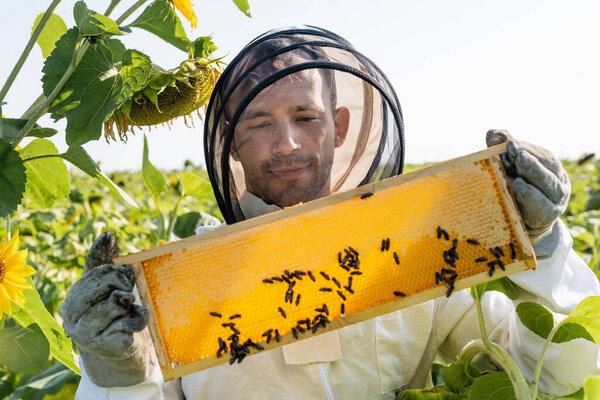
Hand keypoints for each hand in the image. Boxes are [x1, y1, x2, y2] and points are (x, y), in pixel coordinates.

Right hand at [61, 232, 153, 386]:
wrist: (119, 350)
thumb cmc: (113, 313)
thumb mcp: (108, 287)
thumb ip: (104, 262)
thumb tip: (107, 234)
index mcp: (72, 299)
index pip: (97, 273)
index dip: (118, 272)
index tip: (128, 275)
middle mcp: (71, 317)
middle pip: (106, 285)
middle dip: (125, 285)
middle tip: (131, 294)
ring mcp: (85, 334)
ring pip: (116, 303)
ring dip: (130, 306)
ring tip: (128, 312)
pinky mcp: (104, 346)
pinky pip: (128, 321)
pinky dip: (138, 320)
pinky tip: (133, 325)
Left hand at [486, 130, 569, 245]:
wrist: (519, 225)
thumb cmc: (513, 192)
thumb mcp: (508, 170)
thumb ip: (502, 152)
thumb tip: (492, 133)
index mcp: (550, 169)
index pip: (542, 155)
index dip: (526, 147)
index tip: (508, 142)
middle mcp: (558, 183)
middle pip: (548, 168)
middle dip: (529, 157)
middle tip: (511, 149)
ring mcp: (555, 202)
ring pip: (549, 185)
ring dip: (532, 172)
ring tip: (517, 163)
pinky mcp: (546, 218)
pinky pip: (541, 207)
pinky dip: (530, 196)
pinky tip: (518, 186)